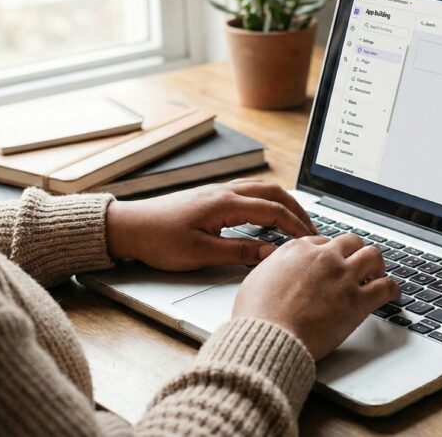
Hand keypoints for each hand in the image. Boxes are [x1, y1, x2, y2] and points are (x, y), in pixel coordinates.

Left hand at [105, 179, 315, 270]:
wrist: (129, 227)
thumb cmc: (158, 241)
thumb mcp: (201, 254)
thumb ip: (240, 252)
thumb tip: (271, 253)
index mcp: (225, 204)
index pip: (273, 211)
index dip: (296, 226)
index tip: (311, 241)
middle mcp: (224, 192)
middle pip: (274, 193)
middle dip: (297, 210)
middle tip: (312, 230)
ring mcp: (217, 191)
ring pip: (261, 189)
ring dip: (283, 203)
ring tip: (296, 222)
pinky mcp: (210, 196)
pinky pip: (248, 192)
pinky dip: (266, 201)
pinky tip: (267, 215)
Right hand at [232, 233, 400, 359]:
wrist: (268, 336)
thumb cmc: (257, 315)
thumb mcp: (256, 279)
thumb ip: (272, 268)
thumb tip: (274, 268)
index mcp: (298, 249)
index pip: (323, 242)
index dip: (330, 253)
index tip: (333, 262)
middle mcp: (324, 257)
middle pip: (351, 242)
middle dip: (356, 253)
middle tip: (358, 265)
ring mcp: (343, 276)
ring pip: (373, 256)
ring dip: (376, 265)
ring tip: (377, 275)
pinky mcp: (357, 300)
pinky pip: (386, 286)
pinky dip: (393, 288)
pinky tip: (393, 293)